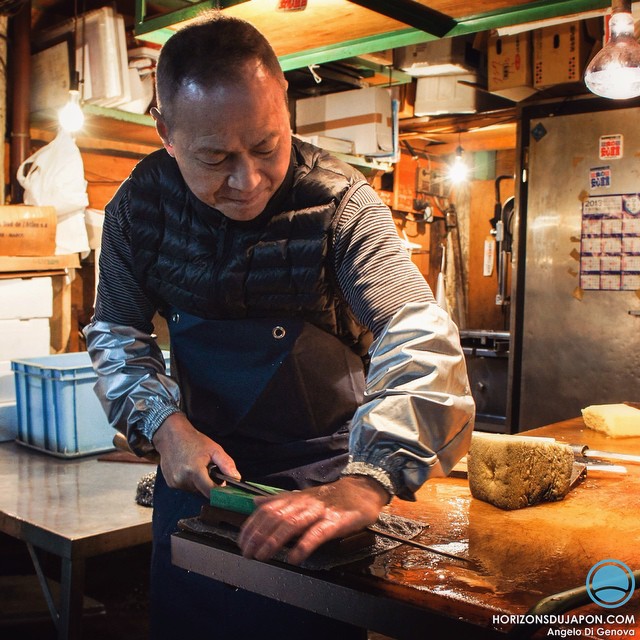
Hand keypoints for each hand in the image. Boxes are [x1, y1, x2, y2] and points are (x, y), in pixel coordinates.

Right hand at [152, 412, 238, 497]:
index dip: (219, 492)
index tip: (224, 488)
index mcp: (195, 471)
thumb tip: (236, 477)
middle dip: (209, 484)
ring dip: (199, 483)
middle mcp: (183, 480)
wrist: (171, 435)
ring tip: (197, 468)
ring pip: (194, 490)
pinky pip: (185, 487)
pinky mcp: (170, 483)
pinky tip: (188, 470)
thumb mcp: (214, 449)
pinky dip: (189, 482)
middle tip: (209, 470)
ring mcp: (175, 482)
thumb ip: (226, 464)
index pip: (210, 492)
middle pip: (202, 492)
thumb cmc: (193, 440)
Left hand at [238, 475, 389, 564]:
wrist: (361, 490)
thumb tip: (255, 503)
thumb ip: (279, 501)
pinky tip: (294, 558)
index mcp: (295, 499)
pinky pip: (316, 534)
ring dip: (274, 541)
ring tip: (262, 556)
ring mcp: (319, 511)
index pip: (266, 510)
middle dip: (258, 536)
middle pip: (275, 518)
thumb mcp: (303, 496)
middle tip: (247, 553)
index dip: (252, 526)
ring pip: (291, 524)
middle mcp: (304, 503)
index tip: (241, 542)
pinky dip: (303, 546)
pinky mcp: (335, 521)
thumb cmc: (331, 497)